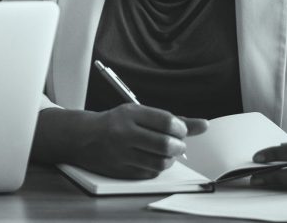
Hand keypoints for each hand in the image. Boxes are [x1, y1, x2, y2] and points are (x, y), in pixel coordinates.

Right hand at [33, 105, 207, 178]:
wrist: (83, 137)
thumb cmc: (116, 123)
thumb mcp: (139, 114)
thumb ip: (171, 120)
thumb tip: (204, 125)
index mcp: (129, 114)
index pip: (166, 121)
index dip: (180, 128)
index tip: (180, 130)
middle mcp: (123, 132)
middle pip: (165, 144)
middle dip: (178, 146)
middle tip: (176, 143)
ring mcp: (120, 153)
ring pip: (160, 162)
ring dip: (170, 159)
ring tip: (165, 152)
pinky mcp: (119, 170)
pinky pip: (150, 173)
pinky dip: (157, 167)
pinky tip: (152, 159)